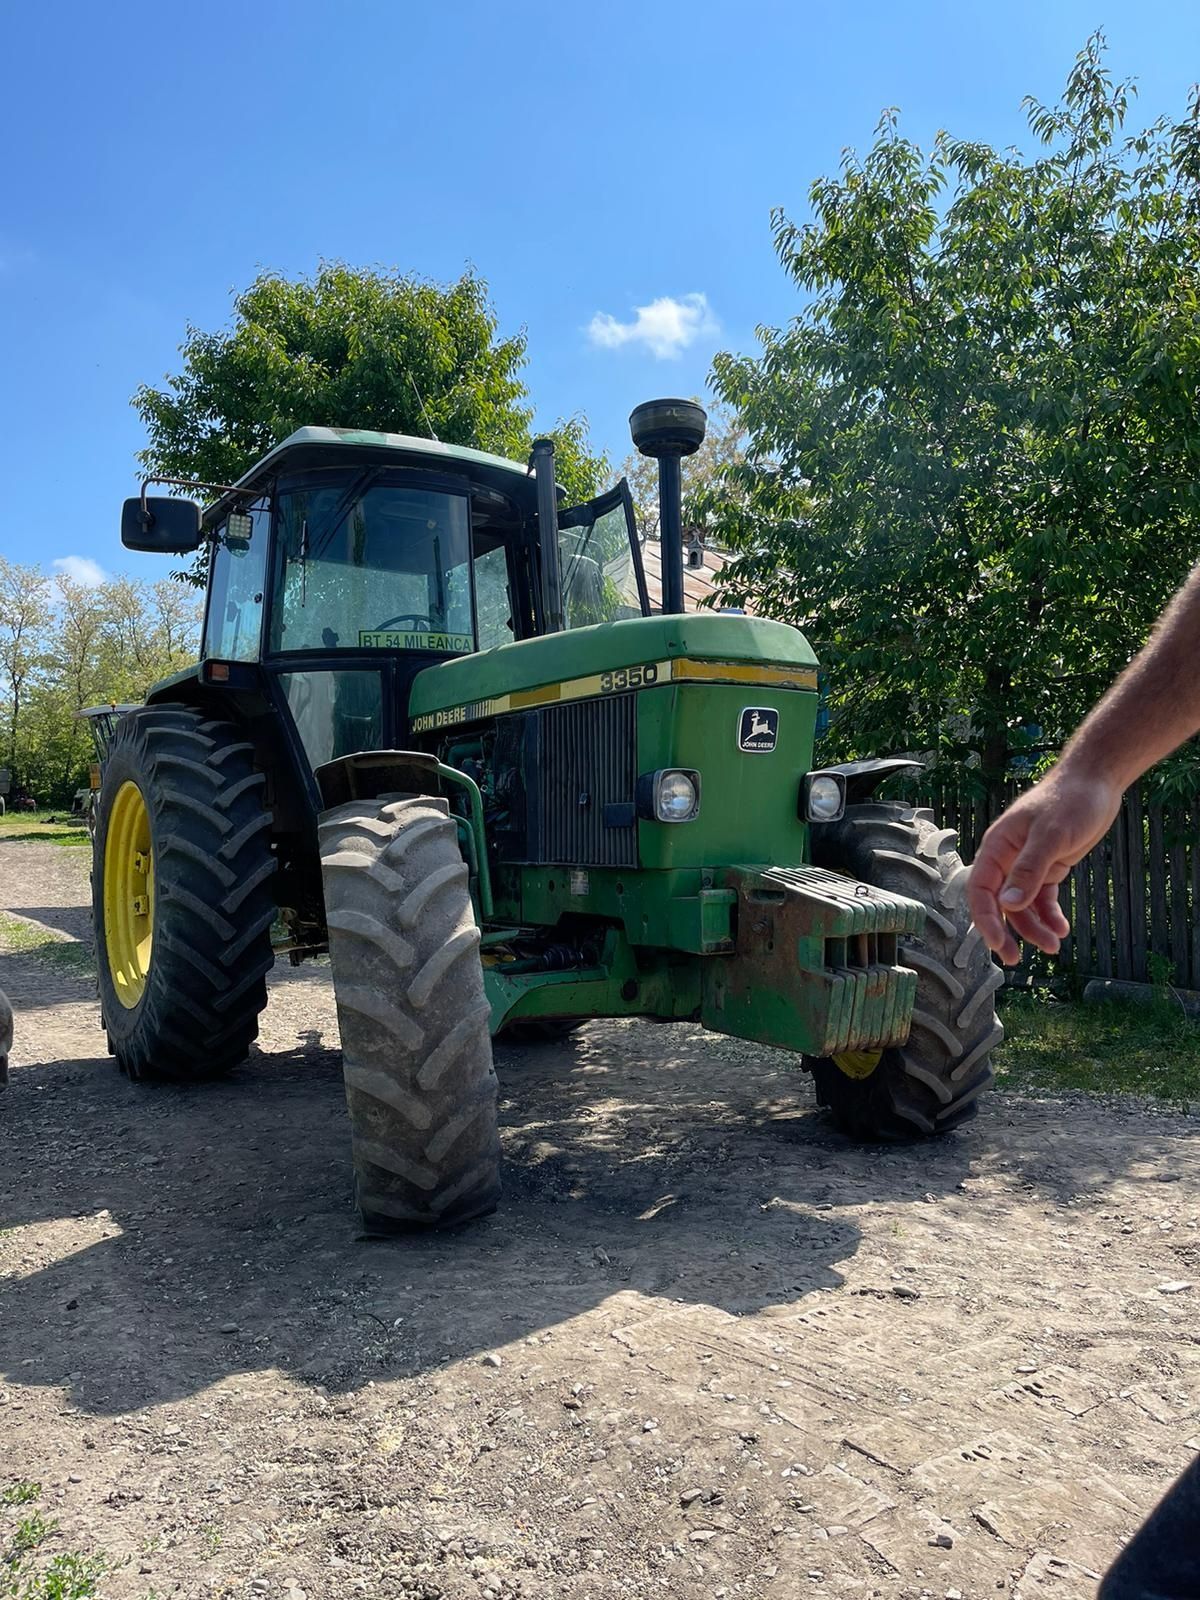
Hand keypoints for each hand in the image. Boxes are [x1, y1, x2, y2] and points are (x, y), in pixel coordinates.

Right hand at [966, 767, 1123, 964]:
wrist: (1094, 782)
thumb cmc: (1070, 801)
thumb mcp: (1051, 835)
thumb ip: (1029, 870)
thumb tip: (1008, 904)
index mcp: (997, 847)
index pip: (980, 890)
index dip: (986, 920)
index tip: (998, 945)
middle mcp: (1007, 859)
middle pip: (998, 904)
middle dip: (1006, 933)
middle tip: (1013, 960)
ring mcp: (1027, 865)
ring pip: (1022, 906)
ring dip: (1034, 929)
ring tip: (1054, 946)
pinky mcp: (1048, 868)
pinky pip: (1042, 899)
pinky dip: (1050, 916)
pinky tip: (1061, 929)